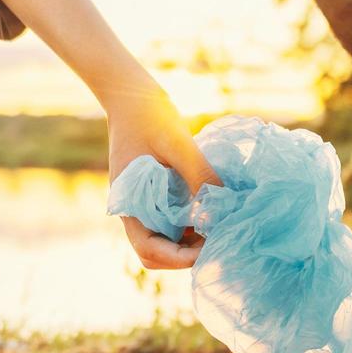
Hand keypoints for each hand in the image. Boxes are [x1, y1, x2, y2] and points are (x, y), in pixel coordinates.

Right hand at [105, 83, 219, 269]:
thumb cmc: (150, 115)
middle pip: (158, 253)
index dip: (179, 258)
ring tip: (221, 225)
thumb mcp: (179, 143)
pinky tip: (213, 210)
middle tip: (220, 239)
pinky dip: (192, 223)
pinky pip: (172, 220)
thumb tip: (222, 211)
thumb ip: (199, 176)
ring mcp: (143, 204)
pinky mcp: (154, 195)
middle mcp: (133, 210)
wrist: (130, 93)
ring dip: (192, 240)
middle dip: (188, 254)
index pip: (149, 249)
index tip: (210, 249)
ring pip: (166, 239)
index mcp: (129, 204)